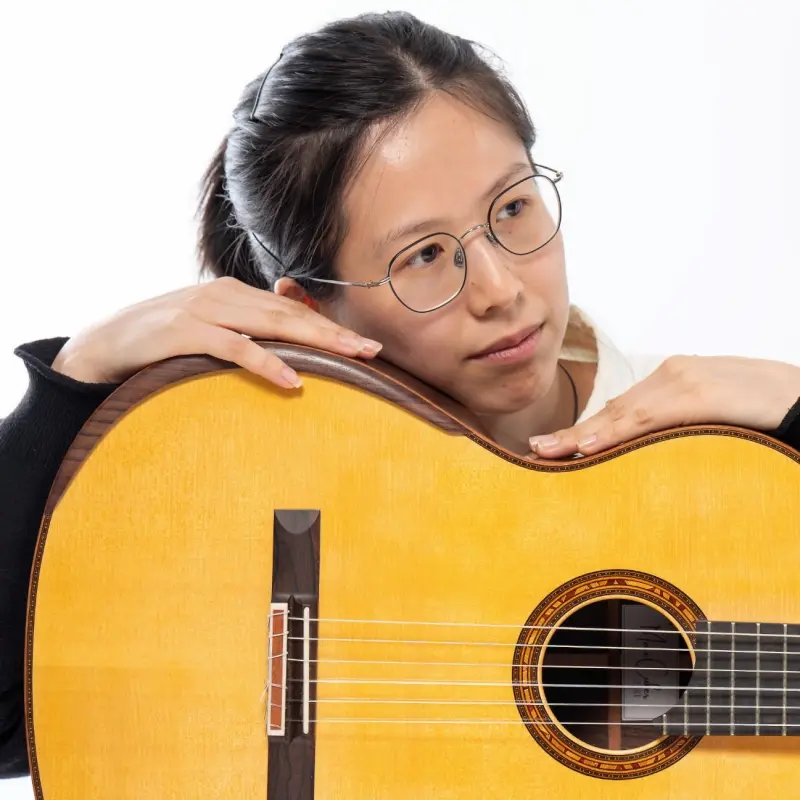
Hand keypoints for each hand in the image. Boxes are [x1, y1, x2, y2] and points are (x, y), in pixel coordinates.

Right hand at [52, 276, 381, 388]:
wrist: (105, 342)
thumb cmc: (164, 341)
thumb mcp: (209, 330)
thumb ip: (245, 331)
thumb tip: (286, 347)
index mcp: (236, 293)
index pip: (293, 310)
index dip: (331, 325)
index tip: (367, 344)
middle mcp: (226, 295)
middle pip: (291, 314)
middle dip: (335, 331)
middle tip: (373, 350)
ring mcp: (205, 310)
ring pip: (271, 325)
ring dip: (315, 341)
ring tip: (351, 358)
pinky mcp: (184, 332)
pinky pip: (233, 348)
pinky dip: (265, 363)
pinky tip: (292, 380)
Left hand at [529, 355, 799, 458]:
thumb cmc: (762, 412)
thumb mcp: (710, 421)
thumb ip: (675, 428)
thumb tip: (640, 451)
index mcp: (671, 381)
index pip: (619, 410)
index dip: (584, 431)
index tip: (550, 448)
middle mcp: (671, 375)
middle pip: (613, 411)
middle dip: (573, 434)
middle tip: (536, 452)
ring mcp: (684, 381)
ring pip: (624, 413)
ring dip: (585, 435)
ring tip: (550, 451)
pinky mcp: (701, 393)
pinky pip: (651, 417)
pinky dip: (618, 432)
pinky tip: (591, 445)